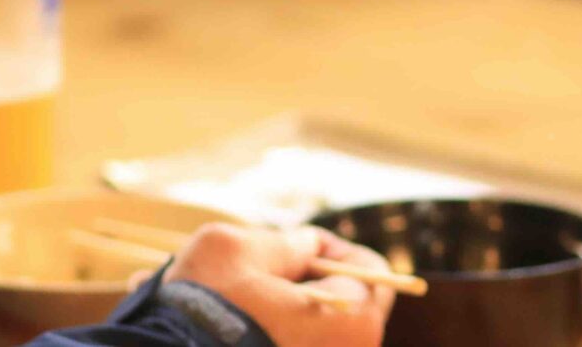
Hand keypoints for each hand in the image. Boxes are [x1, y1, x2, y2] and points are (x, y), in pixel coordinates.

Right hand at [170, 224, 394, 346]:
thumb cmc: (210, 305)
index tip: (296, 246)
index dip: (333, 249)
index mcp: (352, 319)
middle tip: (258, 272)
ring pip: (306, 332)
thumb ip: (285, 243)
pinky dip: (261, 336)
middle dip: (299, 283)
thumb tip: (307, 247)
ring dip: (275, 311)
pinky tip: (222, 327)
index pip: (372, 270)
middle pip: (339, 305)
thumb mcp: (239, 247)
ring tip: (228, 300)